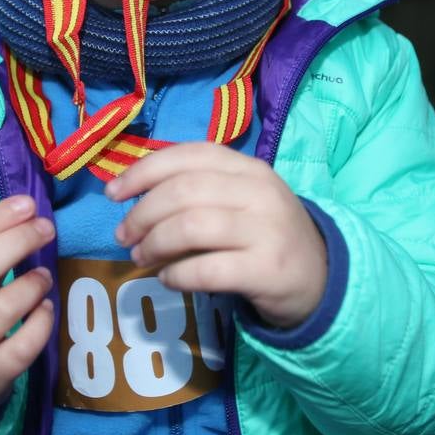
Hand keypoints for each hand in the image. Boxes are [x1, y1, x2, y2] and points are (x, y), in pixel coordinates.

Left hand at [107, 144, 326, 328]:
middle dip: (142, 213)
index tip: (113, 193)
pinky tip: (168, 279)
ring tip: (141, 256)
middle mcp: (259, 192)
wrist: (321, 276)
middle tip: (124, 235)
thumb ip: (199, 188)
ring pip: (190, 227)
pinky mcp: (267, 270)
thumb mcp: (241, 198)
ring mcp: (266, 230)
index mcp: (249, 167)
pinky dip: (176, 275)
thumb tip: (132, 196)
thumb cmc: (266, 232)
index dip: (143, 170)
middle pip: (183, 191)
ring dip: (154, 243)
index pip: (189, 155)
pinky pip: (206, 269)